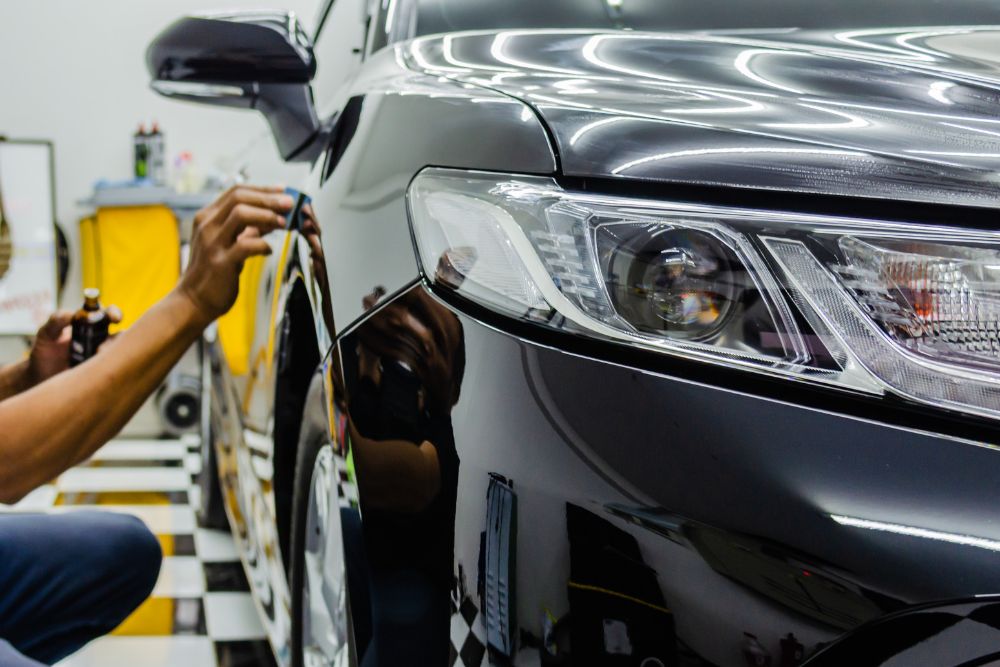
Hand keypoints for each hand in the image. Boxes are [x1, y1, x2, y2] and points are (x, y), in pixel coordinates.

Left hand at [29, 306, 122, 383]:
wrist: (40, 378)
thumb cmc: (46, 352)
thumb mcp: (46, 333)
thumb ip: (56, 320)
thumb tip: (71, 314)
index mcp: (91, 324)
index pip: (108, 314)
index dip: (114, 313)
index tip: (113, 318)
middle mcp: (102, 339)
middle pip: (121, 334)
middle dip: (121, 338)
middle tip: (101, 348)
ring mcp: (105, 357)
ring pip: (121, 353)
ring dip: (110, 356)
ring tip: (92, 362)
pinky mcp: (104, 373)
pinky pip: (115, 370)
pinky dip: (108, 370)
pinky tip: (93, 374)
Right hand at [177, 186, 291, 323]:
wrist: (193, 301)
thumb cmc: (213, 272)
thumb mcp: (228, 243)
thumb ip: (248, 229)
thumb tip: (274, 216)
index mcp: (208, 218)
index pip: (236, 192)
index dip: (263, 189)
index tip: (283, 191)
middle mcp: (207, 226)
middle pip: (239, 198)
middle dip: (268, 198)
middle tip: (290, 203)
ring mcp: (212, 243)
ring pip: (240, 214)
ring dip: (266, 215)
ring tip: (283, 223)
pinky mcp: (220, 263)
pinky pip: (245, 245)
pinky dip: (262, 244)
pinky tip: (269, 249)